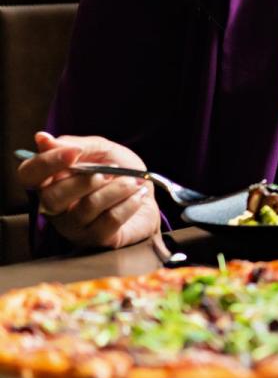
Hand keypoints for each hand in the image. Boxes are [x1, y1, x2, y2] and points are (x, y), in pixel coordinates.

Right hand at [16, 131, 160, 249]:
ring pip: (86, 207)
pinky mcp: (96, 239)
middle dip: (86, 180)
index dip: (47, 163)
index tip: (75, 152)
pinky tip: (138, 196)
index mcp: (50, 181)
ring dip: (117, 189)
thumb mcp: (101, 149)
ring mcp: (74, 226)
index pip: (28, 175)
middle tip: (111, 171)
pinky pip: (110, 220)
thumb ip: (75, 145)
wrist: (148, 192)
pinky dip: (129, 203)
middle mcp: (55, 207)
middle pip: (52, 197)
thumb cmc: (120, 170)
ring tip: (132, 182)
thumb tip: (42, 139)